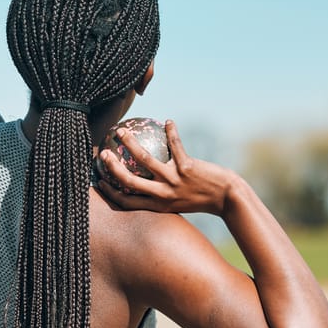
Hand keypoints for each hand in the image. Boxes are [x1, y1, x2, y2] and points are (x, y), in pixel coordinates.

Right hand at [96, 120, 237, 214]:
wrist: (228, 199)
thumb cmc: (203, 199)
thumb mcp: (178, 202)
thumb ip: (162, 195)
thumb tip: (146, 178)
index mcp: (158, 206)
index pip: (127, 202)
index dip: (110, 192)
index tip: (99, 180)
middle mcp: (163, 195)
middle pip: (130, 182)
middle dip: (113, 167)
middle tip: (104, 153)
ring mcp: (174, 181)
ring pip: (146, 161)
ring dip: (131, 144)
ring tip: (122, 131)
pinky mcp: (187, 168)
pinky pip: (175, 146)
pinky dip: (171, 132)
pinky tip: (168, 121)